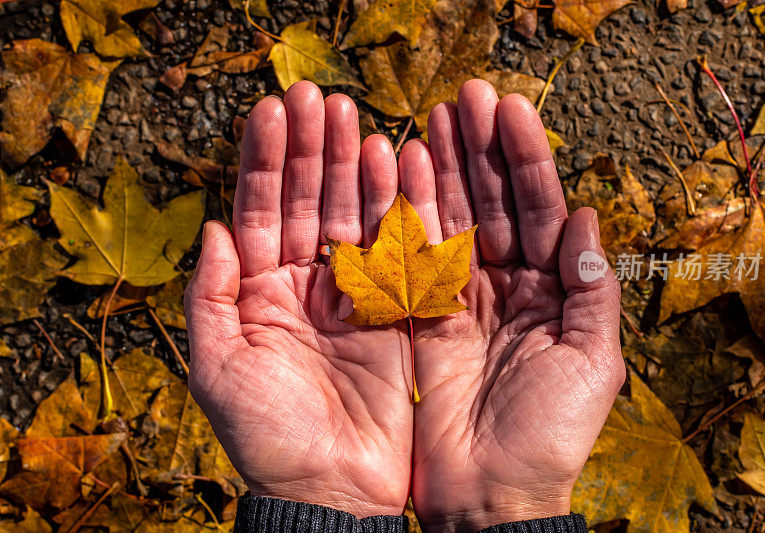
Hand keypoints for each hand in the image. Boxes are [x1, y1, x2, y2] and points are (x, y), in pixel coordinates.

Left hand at [184, 82, 412, 517]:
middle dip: (311, 149)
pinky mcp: (393, 311)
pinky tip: (397, 164)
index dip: (264, 160)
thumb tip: (214, 227)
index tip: (274, 109)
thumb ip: (211, 296)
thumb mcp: (218, 368)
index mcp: (257, 293)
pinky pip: (394, 250)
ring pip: (350, 216)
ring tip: (356, 117)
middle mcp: (303, 285)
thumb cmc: (267, 435)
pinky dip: (396, 208)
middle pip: (304, 201)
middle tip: (320, 97)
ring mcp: (351, 294)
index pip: (258, 210)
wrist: (330, 487)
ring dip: (352, 166)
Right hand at [400, 80, 624, 531]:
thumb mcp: (593, 364)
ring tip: (432, 119)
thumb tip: (588, 218)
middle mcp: (508, 287)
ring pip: (453, 220)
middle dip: (482, 150)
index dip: (526, 159)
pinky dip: (408, 215)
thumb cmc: (549, 438)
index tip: (510, 110)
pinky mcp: (421, 317)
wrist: (490, 496)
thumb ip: (592, 291)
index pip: (542, 210)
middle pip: (495, 203)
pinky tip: (400, 172)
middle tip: (466, 96)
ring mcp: (461, 298)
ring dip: (443, 169)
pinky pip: (414, 256)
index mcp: (553, 293)